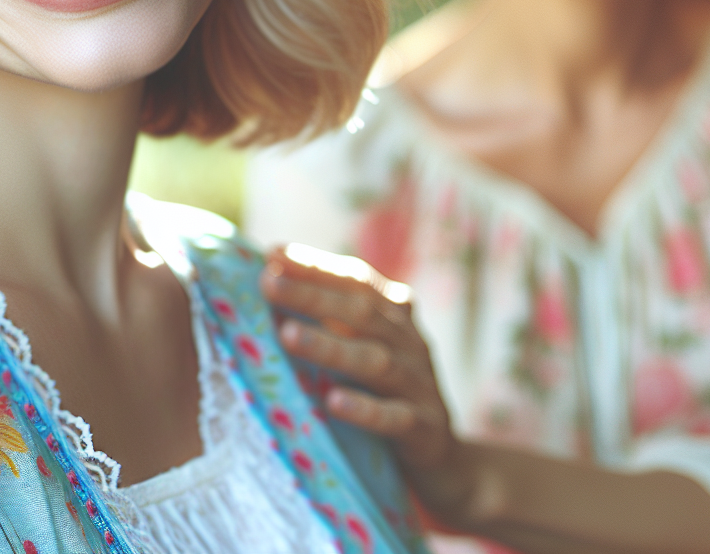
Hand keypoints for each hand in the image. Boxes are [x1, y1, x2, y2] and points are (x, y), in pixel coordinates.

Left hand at [259, 243, 502, 523]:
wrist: (442, 457)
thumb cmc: (384, 393)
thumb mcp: (364, 349)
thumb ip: (331, 320)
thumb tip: (267, 282)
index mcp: (395, 317)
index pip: (356, 281)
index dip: (317, 266)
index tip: (272, 253)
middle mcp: (410, 343)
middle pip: (361, 313)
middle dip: (312, 296)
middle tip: (268, 283)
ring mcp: (419, 385)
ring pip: (375, 361)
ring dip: (330, 346)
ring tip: (287, 334)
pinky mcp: (424, 429)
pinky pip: (395, 417)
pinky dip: (365, 409)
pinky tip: (333, 401)